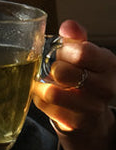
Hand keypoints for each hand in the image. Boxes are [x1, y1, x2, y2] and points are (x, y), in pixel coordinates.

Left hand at [32, 19, 115, 149]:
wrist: (90, 119)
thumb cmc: (86, 80)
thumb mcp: (86, 56)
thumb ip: (77, 39)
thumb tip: (68, 26)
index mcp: (109, 64)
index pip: (82, 52)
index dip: (64, 50)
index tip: (60, 53)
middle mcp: (106, 87)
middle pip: (62, 72)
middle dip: (51, 68)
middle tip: (53, 70)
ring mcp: (91, 108)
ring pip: (51, 92)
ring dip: (42, 85)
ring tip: (48, 83)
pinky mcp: (74, 123)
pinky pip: (44, 106)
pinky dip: (40, 98)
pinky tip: (47, 97)